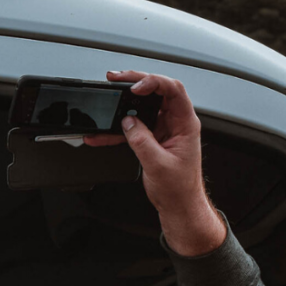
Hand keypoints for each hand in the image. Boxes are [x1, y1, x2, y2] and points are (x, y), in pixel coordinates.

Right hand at [85, 71, 225, 255]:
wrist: (179, 206)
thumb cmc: (180, 189)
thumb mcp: (159, 165)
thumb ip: (142, 141)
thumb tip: (128, 122)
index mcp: (185, 123)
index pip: (173, 90)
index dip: (154, 82)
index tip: (135, 88)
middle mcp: (175, 122)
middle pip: (156, 91)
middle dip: (135, 82)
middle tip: (116, 79)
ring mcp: (163, 128)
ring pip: (142, 105)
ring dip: (124, 101)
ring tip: (108, 95)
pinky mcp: (152, 137)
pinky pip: (132, 126)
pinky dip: (116, 128)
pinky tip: (100, 133)